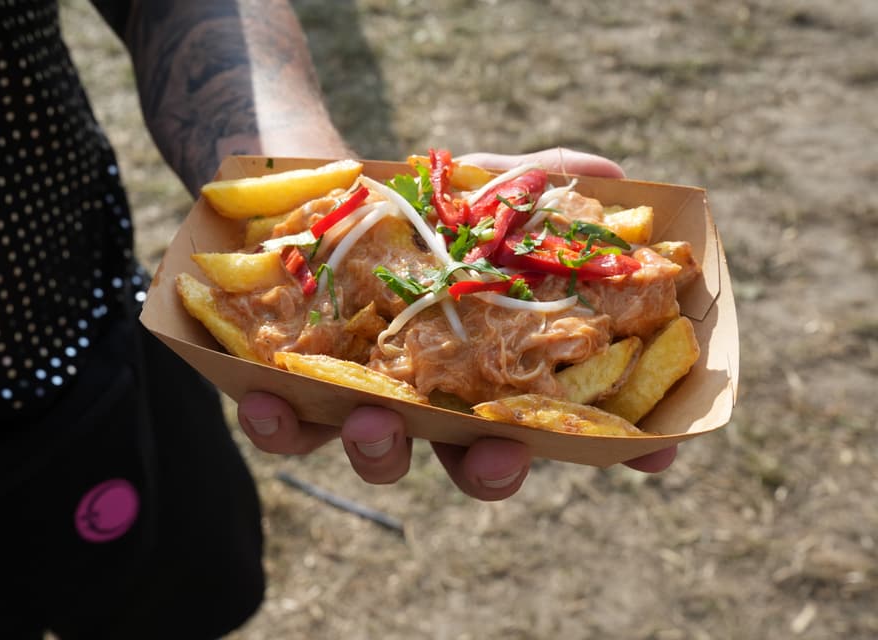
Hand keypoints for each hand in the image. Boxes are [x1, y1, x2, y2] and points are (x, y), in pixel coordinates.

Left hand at [236, 147, 672, 502]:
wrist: (308, 197)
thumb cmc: (411, 209)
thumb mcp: (477, 187)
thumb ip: (537, 184)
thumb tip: (612, 172)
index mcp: (492, 367)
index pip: (561, 419)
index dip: (613, 443)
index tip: (657, 451)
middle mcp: (436, 402)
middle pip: (474, 463)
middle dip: (489, 469)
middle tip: (494, 451)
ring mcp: (365, 405)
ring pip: (382, 457)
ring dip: (381, 450)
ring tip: (375, 418)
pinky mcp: (293, 396)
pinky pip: (286, 432)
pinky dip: (278, 424)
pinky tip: (267, 395)